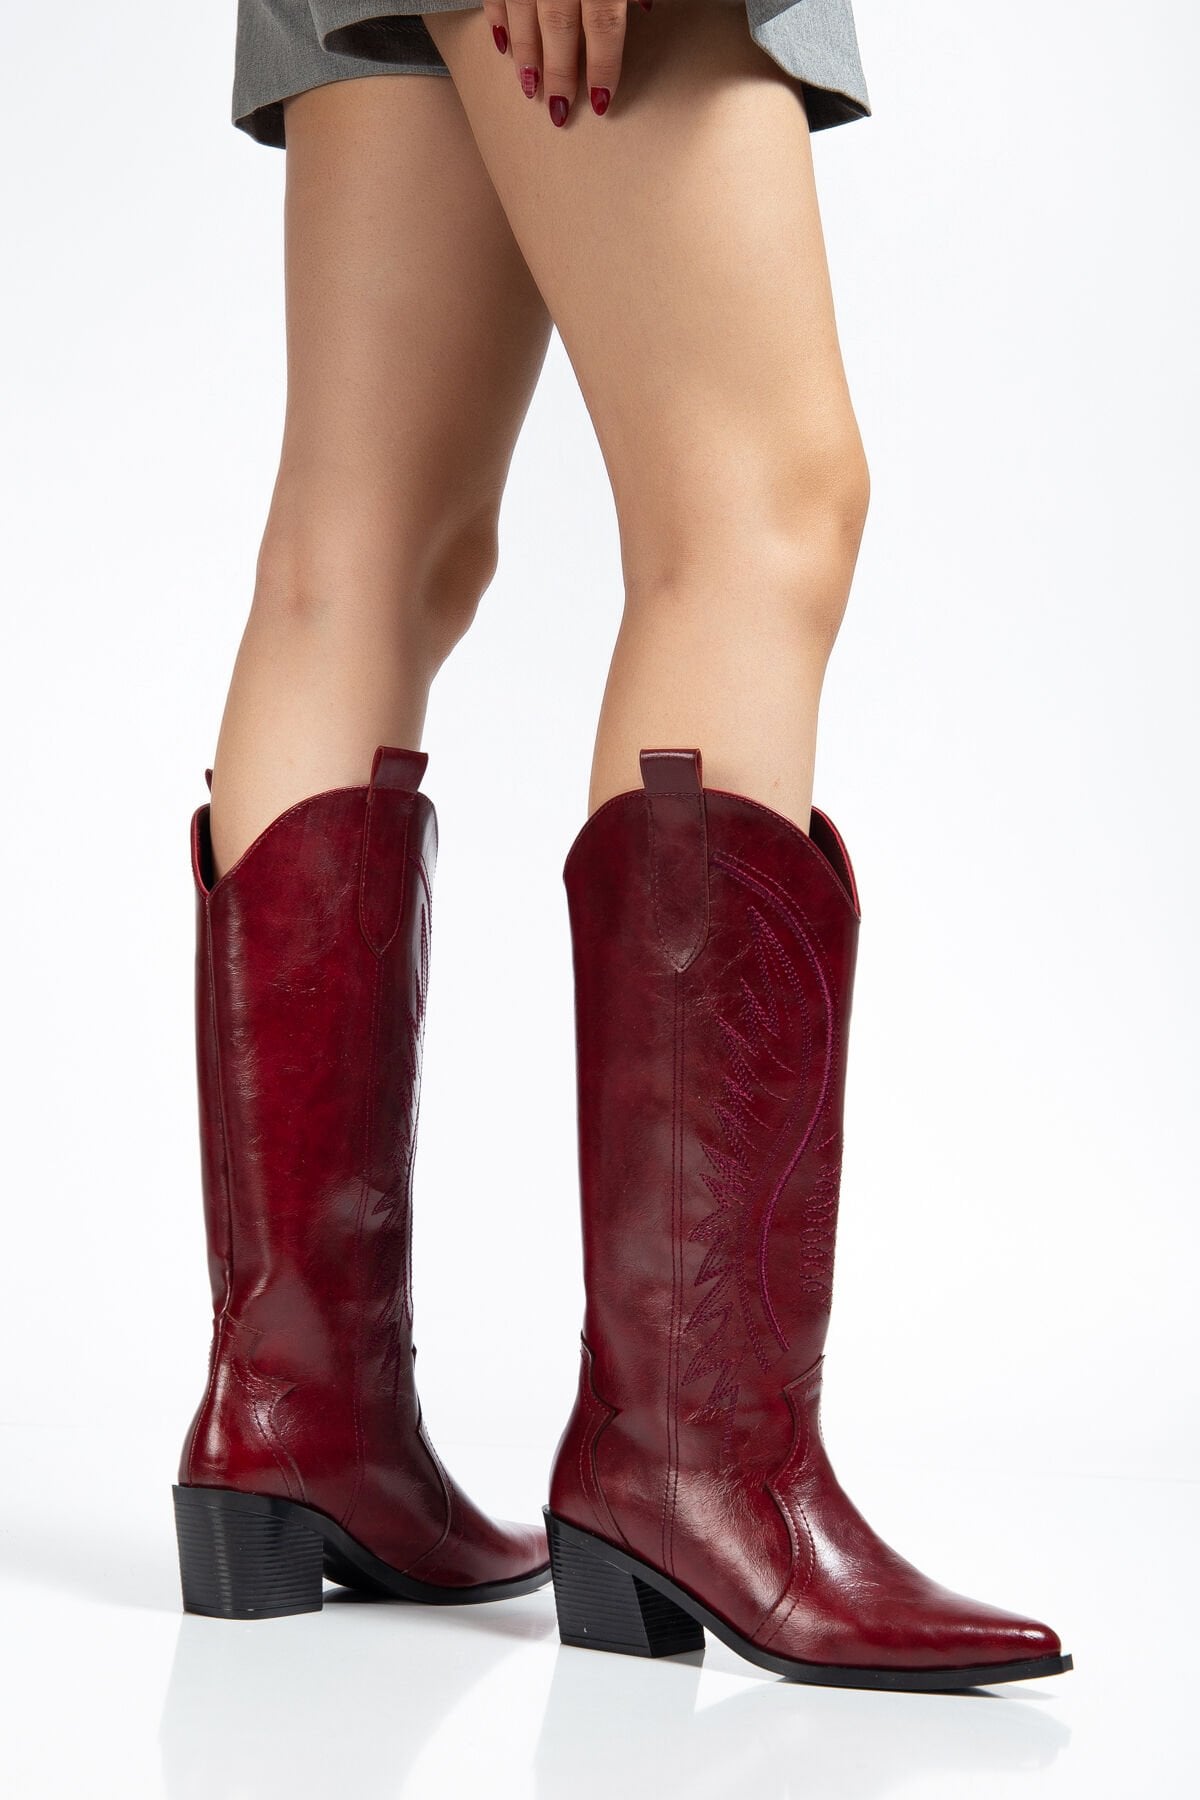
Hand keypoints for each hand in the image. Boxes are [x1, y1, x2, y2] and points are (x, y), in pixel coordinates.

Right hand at [484, 1, 652, 124]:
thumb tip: (647, 6)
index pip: (603, 25)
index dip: (603, 67)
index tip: (600, 104)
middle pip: (559, 28)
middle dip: (558, 73)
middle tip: (558, 110)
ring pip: (524, 13)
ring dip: (526, 54)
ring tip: (529, 87)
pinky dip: (497, 19)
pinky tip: (503, 45)